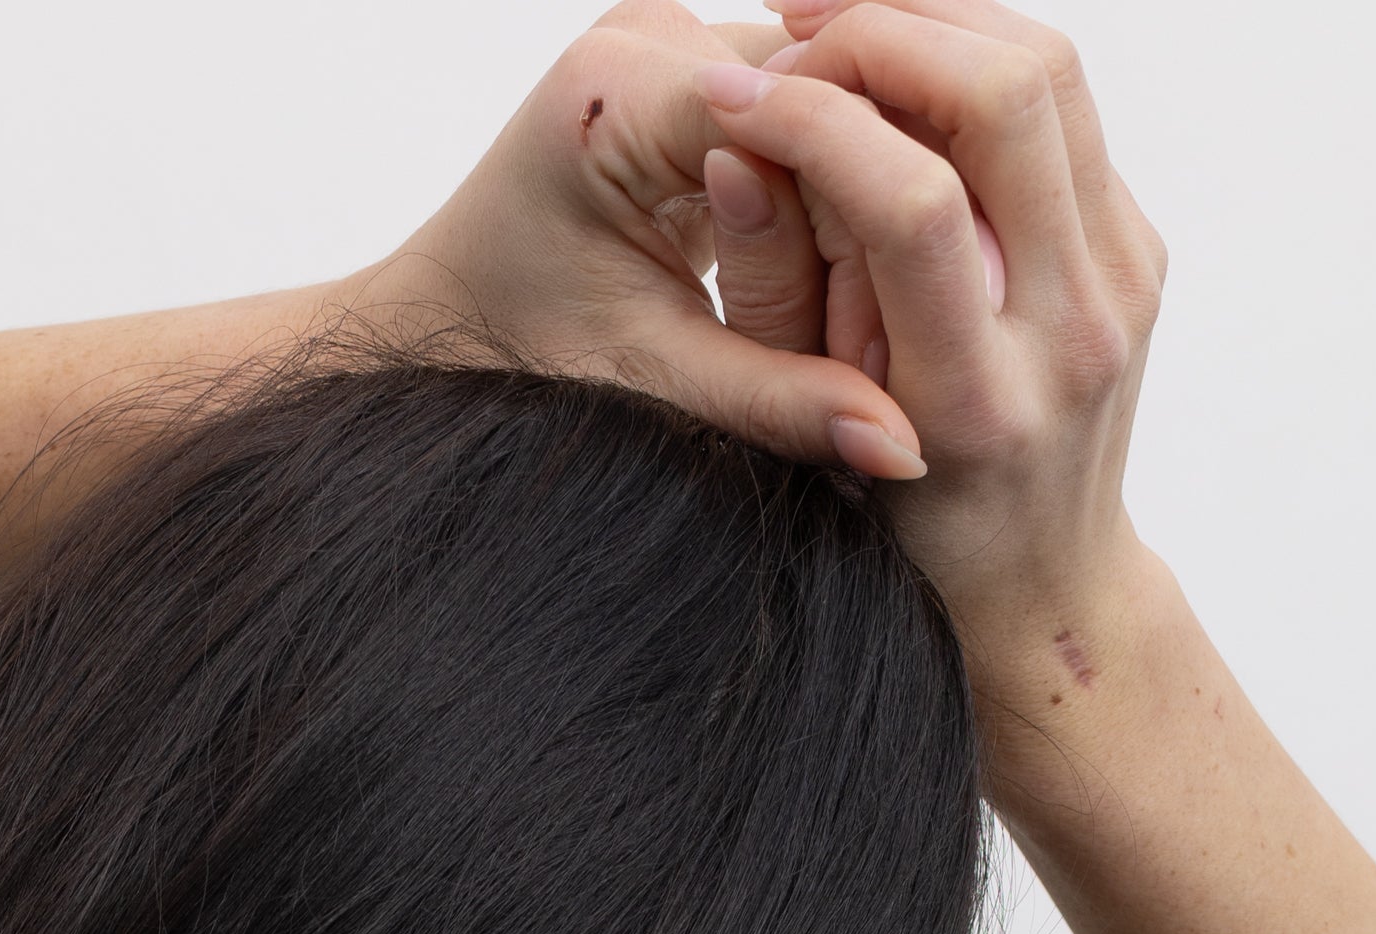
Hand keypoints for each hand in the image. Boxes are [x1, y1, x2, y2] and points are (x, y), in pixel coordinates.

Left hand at [369, 5, 928, 480]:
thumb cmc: (513, 362)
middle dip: (885, 202)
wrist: (437, 326)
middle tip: (939, 315)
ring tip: (904, 302)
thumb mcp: (648, 385)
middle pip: (830, 92)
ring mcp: (673, 36)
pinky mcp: (692, 65)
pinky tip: (868, 268)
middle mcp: (649, 33)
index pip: (805, 118)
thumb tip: (908, 450)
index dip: (882, 211)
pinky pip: (804, 112)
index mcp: (618, 92)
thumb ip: (778, 403)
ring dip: (873, 195)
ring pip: (832, 96)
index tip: (931, 314)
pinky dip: (839, 188)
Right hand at [694, 4, 1164, 686]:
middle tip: (793, 27)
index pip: (914, 200)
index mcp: (976, 402)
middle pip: (1004, 94)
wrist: (1041, 592)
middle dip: (885, 31)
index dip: (816, 119)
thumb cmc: (904, 535)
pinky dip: (976, 59)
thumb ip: (774, 287)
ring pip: (1048, 70)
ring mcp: (1121, 281)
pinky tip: (900, 71)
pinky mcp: (1137, 246)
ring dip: (936, 21)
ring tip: (837, 27)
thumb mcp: (812, 429)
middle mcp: (1069, 332)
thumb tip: (737, 143)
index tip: (735, 93)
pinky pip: (1064, 105)